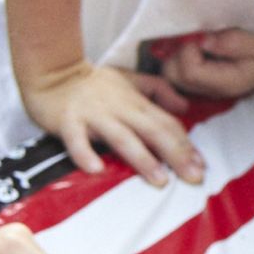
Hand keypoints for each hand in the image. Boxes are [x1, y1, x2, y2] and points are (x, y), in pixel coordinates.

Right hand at [19, 62, 201, 187]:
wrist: (51, 74)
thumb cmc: (93, 82)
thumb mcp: (130, 79)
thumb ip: (158, 90)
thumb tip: (184, 107)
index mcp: (134, 100)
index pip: (165, 122)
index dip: (185, 143)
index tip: (201, 165)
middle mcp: (118, 107)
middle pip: (152, 130)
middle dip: (175, 153)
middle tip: (193, 176)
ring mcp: (93, 115)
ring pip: (122, 137)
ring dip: (142, 158)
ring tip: (160, 179)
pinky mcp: (67, 122)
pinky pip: (76, 141)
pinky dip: (86, 155)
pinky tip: (97, 170)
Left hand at [157, 28, 253, 100]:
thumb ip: (232, 42)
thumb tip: (204, 40)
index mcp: (225, 82)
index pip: (189, 72)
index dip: (189, 50)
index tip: (204, 37)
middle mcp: (211, 90)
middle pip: (173, 76)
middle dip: (178, 54)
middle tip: (198, 40)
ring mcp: (206, 87)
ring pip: (172, 75)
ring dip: (178, 55)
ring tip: (199, 43)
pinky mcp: (203, 80)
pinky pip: (179, 73)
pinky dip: (181, 58)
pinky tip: (198, 48)